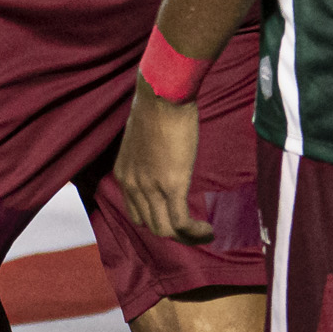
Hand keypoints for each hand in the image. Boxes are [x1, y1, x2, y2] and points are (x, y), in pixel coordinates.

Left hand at [110, 81, 211, 242]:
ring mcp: (150, 187)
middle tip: (194, 229)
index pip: (137, 212)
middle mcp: (132, 185)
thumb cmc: (157, 108)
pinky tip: (209, 230)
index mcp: (123, 174)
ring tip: (204, 233)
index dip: (158, 219)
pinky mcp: (171, 186)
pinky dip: (195, 232)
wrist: (162, 94)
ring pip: (166, 230)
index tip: (177, 217)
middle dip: (173, 231)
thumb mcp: (144, 140)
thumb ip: (149, 158)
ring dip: (187, 237)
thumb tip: (164, 162)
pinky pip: (181, 223)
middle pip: (151, 225)